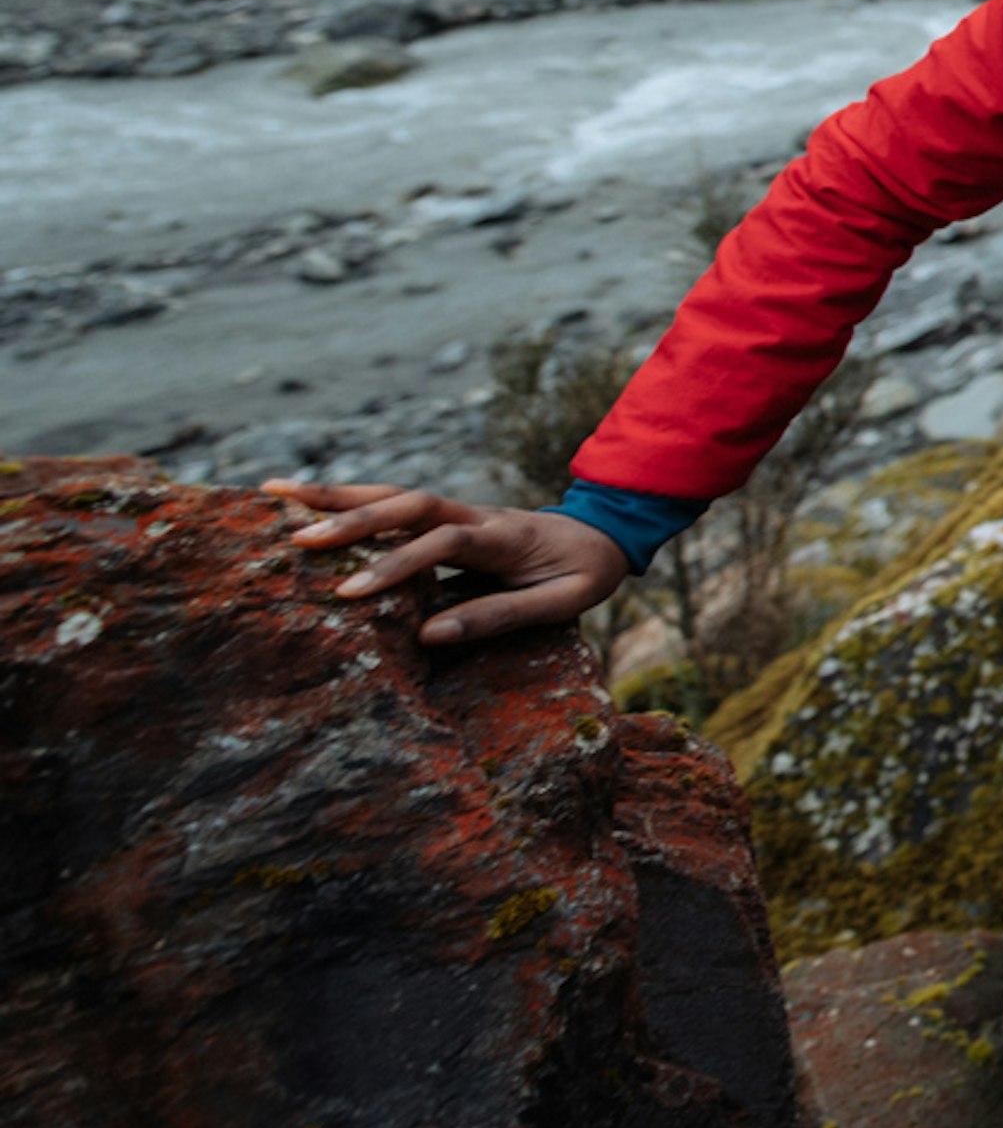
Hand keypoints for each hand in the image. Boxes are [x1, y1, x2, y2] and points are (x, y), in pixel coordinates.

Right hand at [264, 481, 631, 645]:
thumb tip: (429, 634)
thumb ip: (500, 615)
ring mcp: (458, 509)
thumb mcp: (560, 602)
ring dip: (337, 494)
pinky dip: (350, 499)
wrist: (602, 534)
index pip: (443, 543)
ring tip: (274, 495)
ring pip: (393, 493)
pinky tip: (305, 505)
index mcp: (503, 537)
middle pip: (408, 503)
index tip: (349, 594)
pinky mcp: (445, 514)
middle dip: (351, 517)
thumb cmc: (581, 574)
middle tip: (295, 539)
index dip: (396, 565)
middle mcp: (475, 514)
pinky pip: (394, 503)